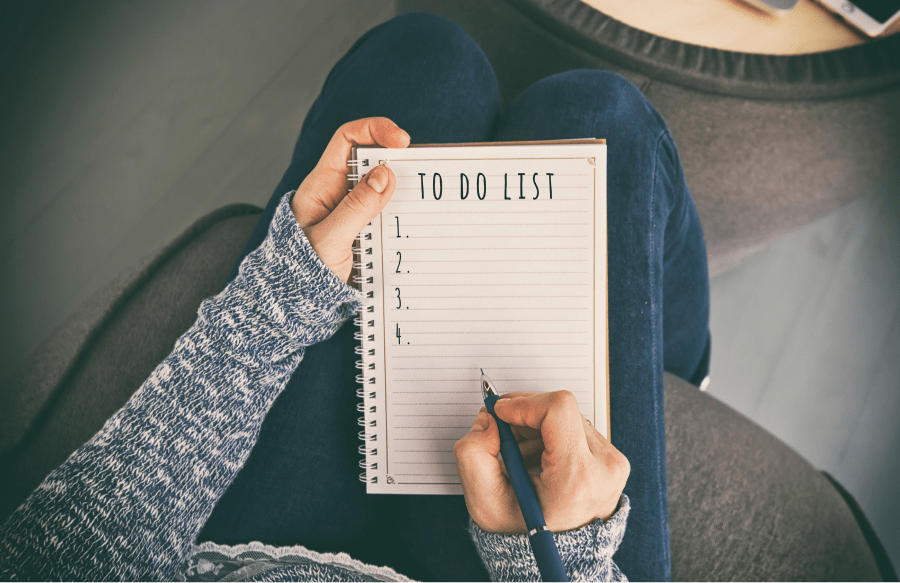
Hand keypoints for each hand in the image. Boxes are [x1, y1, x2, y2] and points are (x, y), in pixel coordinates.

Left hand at [290, 117, 409, 281]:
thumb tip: (384, 174)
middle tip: (422, 175)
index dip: (375, 130)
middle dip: (397, 163)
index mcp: (321, 185)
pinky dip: (401, 216)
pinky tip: (413, 227)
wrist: (294, 307)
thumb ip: (356, 208)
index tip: (403, 142)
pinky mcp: (364, 232)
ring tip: (422, 203)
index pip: (348, 140)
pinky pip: (386, 215)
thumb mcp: (329, 240)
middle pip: (371, 161)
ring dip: (402, 193)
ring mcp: (352, 212)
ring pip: (382, 189)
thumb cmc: (300, 273)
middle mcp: (337, 193)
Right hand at [454, 390, 629, 533]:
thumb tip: (490, 418)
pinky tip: (539, 459)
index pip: (558, 410)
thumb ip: (473, 453)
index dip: (523, 403)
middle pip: (561, 409)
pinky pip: (577, 427)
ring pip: (568, 416)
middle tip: (503, 435)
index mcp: (578, 478)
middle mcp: (604, 467)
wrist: (559, 555)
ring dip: (537, 427)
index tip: (500, 413)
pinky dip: (552, 435)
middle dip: (524, 415)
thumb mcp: (484, 501)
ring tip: (522, 456)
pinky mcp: (613, 459)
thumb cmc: (524, 531)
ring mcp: (613, 462)